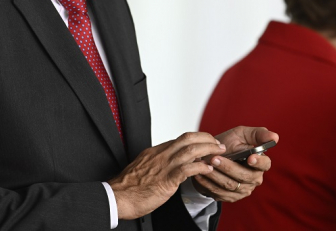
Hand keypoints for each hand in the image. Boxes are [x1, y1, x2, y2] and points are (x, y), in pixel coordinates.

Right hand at [108, 132, 225, 219]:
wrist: (117, 197)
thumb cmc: (128, 188)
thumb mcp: (143, 169)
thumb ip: (157, 165)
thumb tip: (168, 166)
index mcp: (155, 151)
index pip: (180, 139)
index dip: (196, 139)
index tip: (206, 142)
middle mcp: (161, 154)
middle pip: (188, 138)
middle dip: (206, 138)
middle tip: (217, 143)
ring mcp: (164, 165)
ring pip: (191, 149)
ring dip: (208, 149)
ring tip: (218, 152)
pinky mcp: (166, 179)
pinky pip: (188, 169)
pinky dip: (201, 167)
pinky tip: (208, 169)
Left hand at [192, 126, 278, 201]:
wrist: (210, 155)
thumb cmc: (228, 142)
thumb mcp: (242, 134)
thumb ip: (258, 134)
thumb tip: (275, 137)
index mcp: (260, 163)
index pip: (265, 165)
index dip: (259, 162)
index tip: (250, 157)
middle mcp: (254, 179)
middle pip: (245, 177)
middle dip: (229, 167)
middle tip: (215, 158)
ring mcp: (243, 190)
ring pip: (230, 185)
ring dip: (216, 175)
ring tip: (206, 164)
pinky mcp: (230, 197)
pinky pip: (220, 193)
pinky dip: (209, 184)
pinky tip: (200, 174)